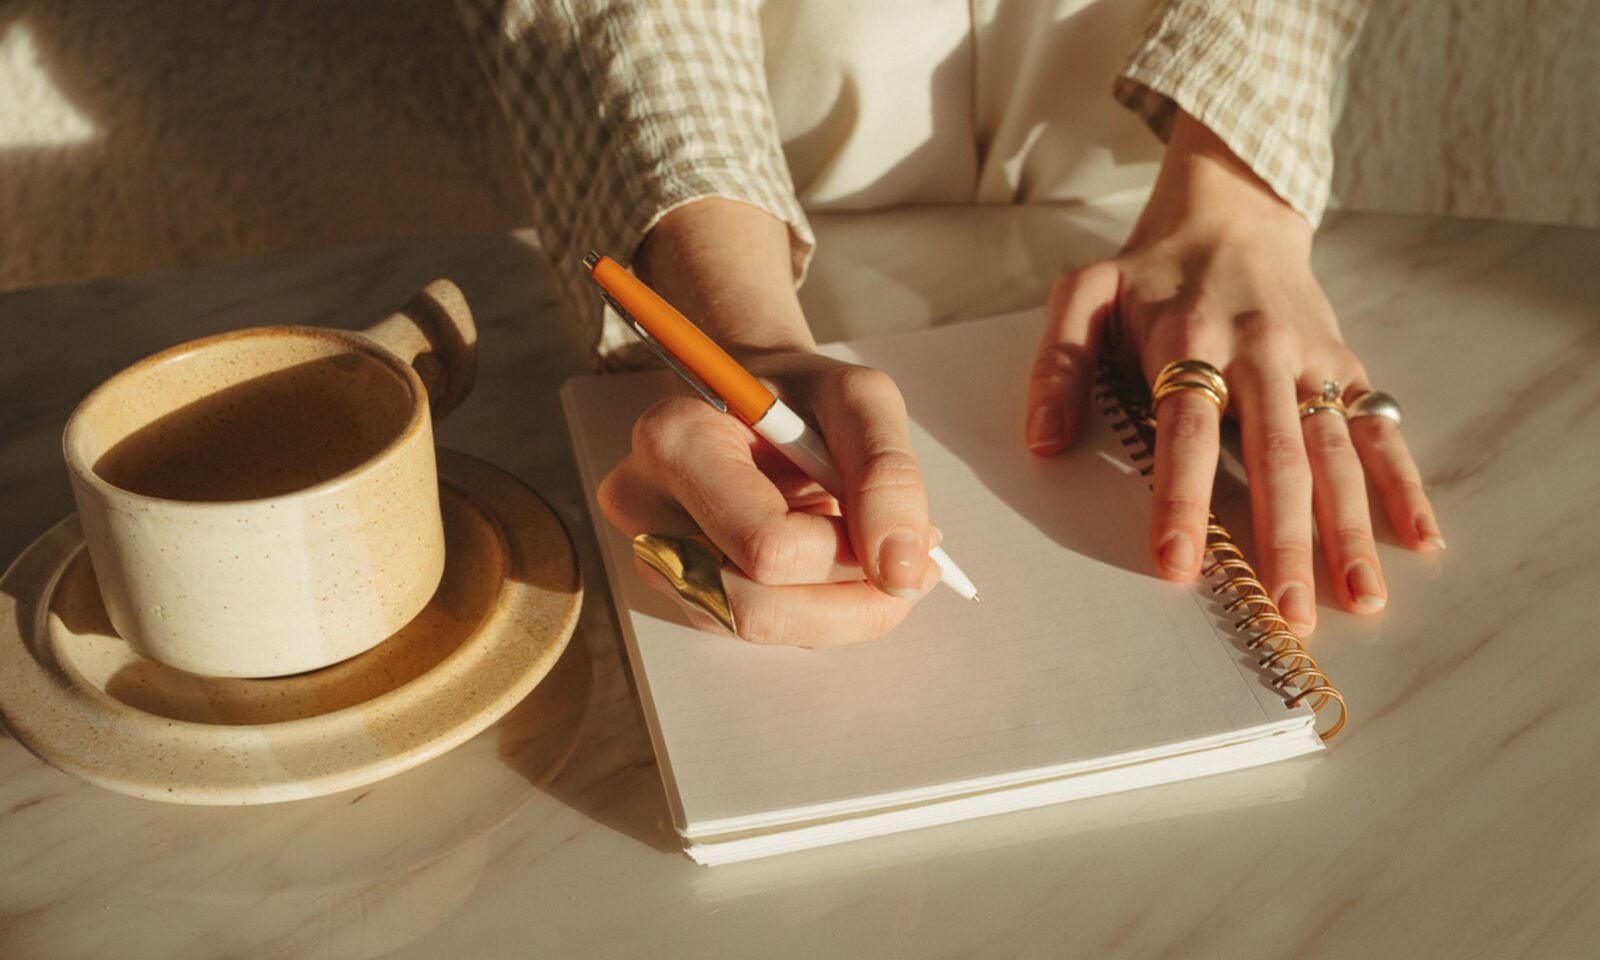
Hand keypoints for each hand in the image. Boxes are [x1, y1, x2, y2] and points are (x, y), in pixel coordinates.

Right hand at [598, 351, 940, 643]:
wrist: (756, 401)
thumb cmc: (800, 393)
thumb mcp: (861, 401)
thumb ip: (888, 476)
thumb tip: (902, 573)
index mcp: (675, 441)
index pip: (766, 545)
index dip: (850, 554)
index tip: (908, 531)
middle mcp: (645, 506)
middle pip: (754, 606)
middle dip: (850, 599)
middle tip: (914, 568)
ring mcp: (653, 555)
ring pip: (756, 629)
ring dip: (840, 610)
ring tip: (879, 559)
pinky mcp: (678, 587)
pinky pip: (757, 628)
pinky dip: (818, 611)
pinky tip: (841, 568)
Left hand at [1025, 113, 1442, 635]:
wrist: (1232, 212)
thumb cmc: (1151, 270)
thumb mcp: (1085, 295)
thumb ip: (1058, 365)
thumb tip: (1043, 441)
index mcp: (1190, 340)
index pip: (1186, 430)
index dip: (1182, 498)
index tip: (1177, 563)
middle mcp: (1260, 354)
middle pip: (1276, 457)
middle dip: (1285, 539)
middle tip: (1288, 612)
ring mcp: (1312, 363)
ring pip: (1335, 454)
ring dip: (1350, 530)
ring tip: (1359, 600)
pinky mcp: (1347, 368)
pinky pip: (1379, 431)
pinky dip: (1403, 484)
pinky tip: (1419, 538)